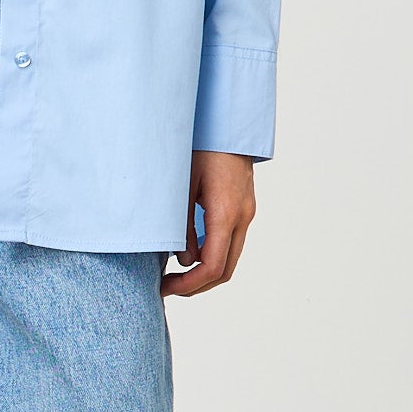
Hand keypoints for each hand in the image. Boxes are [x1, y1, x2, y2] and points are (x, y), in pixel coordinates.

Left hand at [161, 150, 256, 297]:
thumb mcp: (181, 186)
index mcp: (225, 213)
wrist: (227, 123)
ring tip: (175, 274)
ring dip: (204, 273)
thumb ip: (182, 225)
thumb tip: (184, 260)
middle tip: (168, 288)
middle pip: (225, 270)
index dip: (189, 284)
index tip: (166, 288)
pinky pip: (230, 242)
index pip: (213, 267)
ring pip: (230, 258)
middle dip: (196, 286)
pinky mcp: (243, 208)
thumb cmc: (200, 148)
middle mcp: (242, 217)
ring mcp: (246, 213)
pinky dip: (212, 256)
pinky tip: (189, 253)